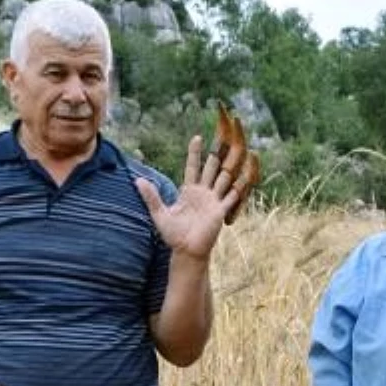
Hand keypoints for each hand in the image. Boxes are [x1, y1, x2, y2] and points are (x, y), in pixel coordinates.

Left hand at [135, 107, 259, 258]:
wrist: (187, 251)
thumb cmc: (173, 235)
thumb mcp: (159, 214)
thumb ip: (151, 196)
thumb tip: (138, 180)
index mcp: (188, 191)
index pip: (193, 166)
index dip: (195, 152)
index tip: (197, 137)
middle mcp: (203, 192)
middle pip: (211, 167)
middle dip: (216, 151)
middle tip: (223, 134)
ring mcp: (214, 200)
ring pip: (224, 177)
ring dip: (230, 164)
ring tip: (239, 148)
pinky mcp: (221, 210)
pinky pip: (233, 195)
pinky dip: (240, 184)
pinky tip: (247, 174)